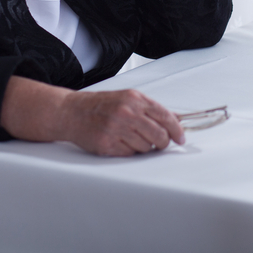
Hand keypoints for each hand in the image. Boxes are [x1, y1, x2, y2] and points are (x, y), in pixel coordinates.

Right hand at [1, 77, 185, 155]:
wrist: (71, 112)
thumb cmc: (100, 105)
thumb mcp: (127, 98)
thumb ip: (150, 108)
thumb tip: (175, 119)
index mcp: (135, 99)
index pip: (165, 116)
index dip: (177, 130)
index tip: (180, 138)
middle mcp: (127, 113)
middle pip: (159, 135)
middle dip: (163, 143)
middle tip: (159, 144)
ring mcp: (116, 129)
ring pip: (145, 147)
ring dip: (143, 147)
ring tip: (130, 138)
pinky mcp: (107, 145)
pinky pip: (129, 154)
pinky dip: (129, 151)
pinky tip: (120, 142)